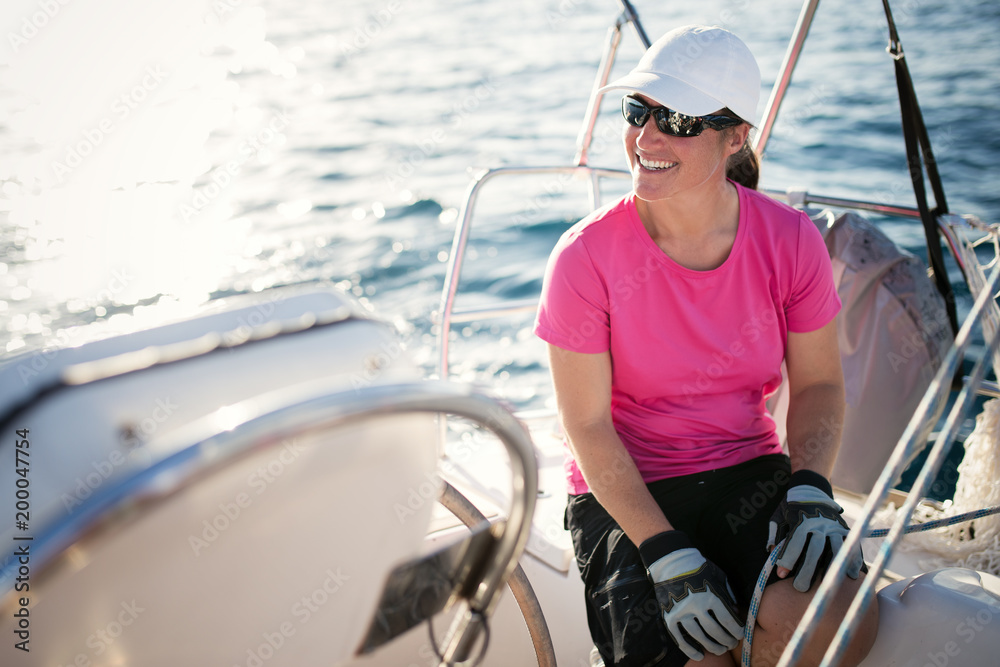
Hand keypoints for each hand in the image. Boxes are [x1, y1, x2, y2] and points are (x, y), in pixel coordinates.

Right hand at [639, 531, 742, 660]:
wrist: (670, 562)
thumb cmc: (698, 567)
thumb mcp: (718, 575)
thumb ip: (728, 594)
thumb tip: (736, 612)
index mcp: (711, 595)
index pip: (728, 621)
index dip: (737, 631)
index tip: (740, 635)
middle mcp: (696, 605)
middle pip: (716, 631)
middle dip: (726, 641)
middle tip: (731, 644)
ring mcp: (681, 612)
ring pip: (699, 637)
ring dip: (712, 647)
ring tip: (720, 650)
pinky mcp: (669, 616)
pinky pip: (679, 638)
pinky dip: (689, 649)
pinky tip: (699, 655)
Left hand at [767, 470, 863, 591]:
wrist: (811, 488)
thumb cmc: (790, 507)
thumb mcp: (778, 515)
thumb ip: (775, 533)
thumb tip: (771, 552)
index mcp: (801, 519)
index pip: (794, 541)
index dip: (787, 558)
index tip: (781, 574)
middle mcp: (820, 523)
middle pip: (815, 549)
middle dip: (808, 569)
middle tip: (801, 588)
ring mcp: (834, 526)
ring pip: (836, 549)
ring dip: (833, 569)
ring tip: (829, 587)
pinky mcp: (845, 529)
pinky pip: (852, 546)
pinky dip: (853, 560)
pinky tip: (851, 576)